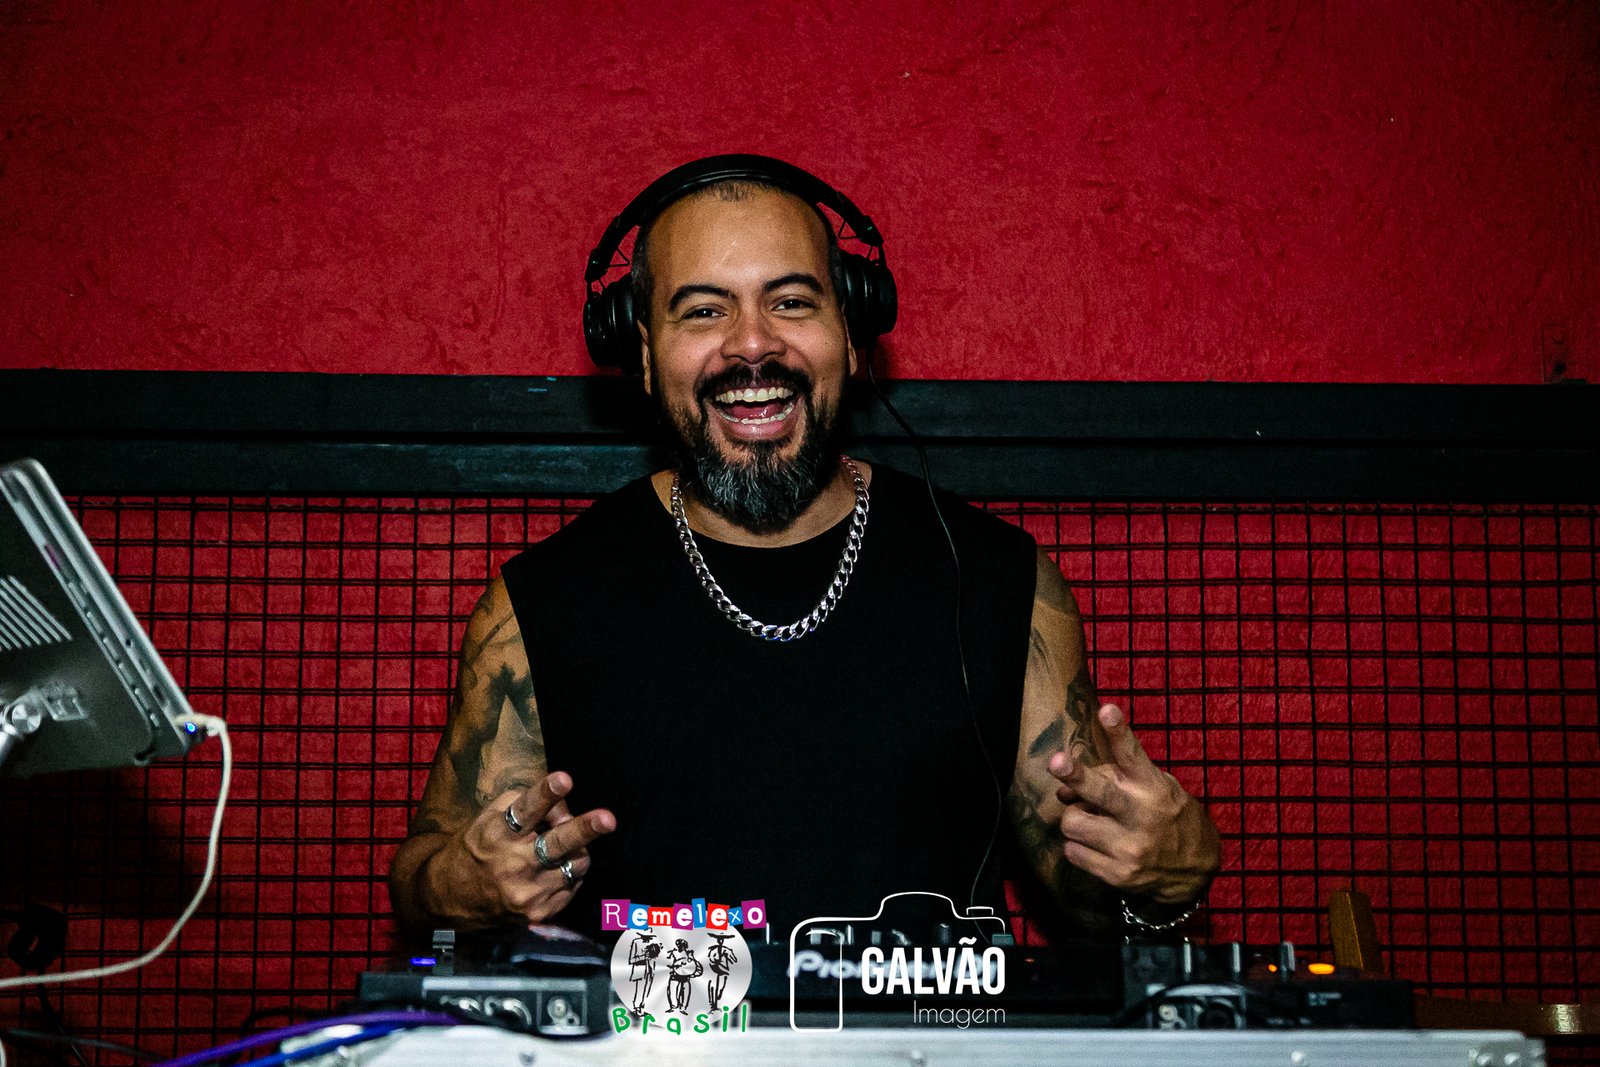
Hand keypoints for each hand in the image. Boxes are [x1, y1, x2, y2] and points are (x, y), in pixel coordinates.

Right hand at [428, 771, 616, 925]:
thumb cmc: (477, 848)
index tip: (564, 779)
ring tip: (569, 844)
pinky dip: (569, 872)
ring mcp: (527, 894)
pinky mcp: (539, 914)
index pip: (525, 810)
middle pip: (556, 844)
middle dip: (584, 829)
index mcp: (497, 834)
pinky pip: (572, 886)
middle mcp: (513, 865)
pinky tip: (554, 869)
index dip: (545, 794)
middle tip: (607, 819)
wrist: (449, 899)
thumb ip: (528, 804)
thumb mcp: (489, 817)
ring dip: (578, 849)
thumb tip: (565, 808)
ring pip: (574, 864)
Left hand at [1047, 704, 1218, 905]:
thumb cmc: (1167, 817)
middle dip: (1076, 775)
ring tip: (1092, 821)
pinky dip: (1077, 845)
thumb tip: (1064, 786)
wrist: (1194, 872)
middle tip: (1057, 762)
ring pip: (1072, 822)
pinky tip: (1096, 845)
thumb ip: (1113, 779)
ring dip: (1074, 818)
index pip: (1133, 755)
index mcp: (1154, 788)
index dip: (1119, 732)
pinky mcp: (1118, 874)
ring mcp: (1130, 848)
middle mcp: (1142, 817)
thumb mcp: (1154, 788)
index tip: (1107, 710)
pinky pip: (1073, 852)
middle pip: (1100, 792)